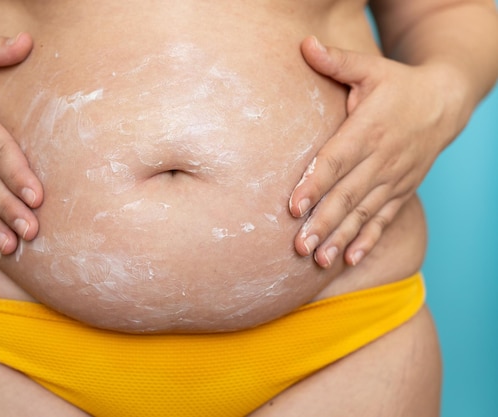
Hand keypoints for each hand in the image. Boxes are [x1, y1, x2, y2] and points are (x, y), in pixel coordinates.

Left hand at [289, 36, 464, 267]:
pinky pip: (384, 219)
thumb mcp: (371, 68)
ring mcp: (393, 178)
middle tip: (298, 246)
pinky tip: (350, 258)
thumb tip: (304, 44)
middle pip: (347, 195)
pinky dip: (368, 239)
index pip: (335, 161)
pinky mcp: (402, 190)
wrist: (445, 102)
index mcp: (367, 130)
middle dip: (322, 222)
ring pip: (364, 213)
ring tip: (319, 260)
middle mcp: (381, 159)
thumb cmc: (398, 85)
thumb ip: (337, 61)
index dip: (314, 183)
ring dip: (340, 237)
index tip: (293, 207)